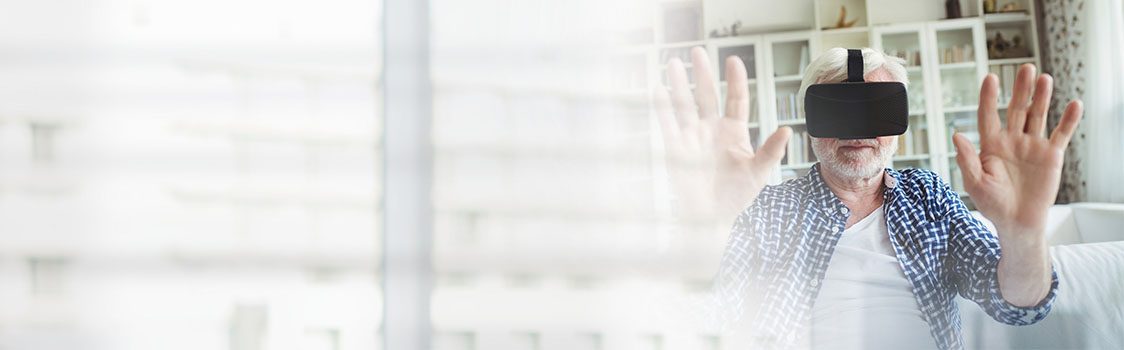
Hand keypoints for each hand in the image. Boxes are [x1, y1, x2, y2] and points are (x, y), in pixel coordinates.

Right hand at [653, 47, 790, 224]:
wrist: (711, 217)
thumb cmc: (736, 196)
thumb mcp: (758, 172)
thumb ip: (771, 151)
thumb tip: (787, 130)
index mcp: (734, 132)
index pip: (736, 99)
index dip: (735, 80)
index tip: (733, 61)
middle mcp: (711, 130)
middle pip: (707, 95)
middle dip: (702, 73)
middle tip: (697, 52)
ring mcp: (693, 137)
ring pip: (685, 104)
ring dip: (679, 84)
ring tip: (673, 62)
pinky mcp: (676, 149)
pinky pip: (668, 124)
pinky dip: (662, 107)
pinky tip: (658, 90)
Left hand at [953, 64, 1082, 237]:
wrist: (1017, 223)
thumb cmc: (993, 204)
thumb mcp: (975, 182)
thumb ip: (967, 159)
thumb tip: (956, 135)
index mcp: (991, 145)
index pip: (988, 115)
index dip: (989, 97)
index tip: (990, 78)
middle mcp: (1012, 141)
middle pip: (1016, 109)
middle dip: (1020, 89)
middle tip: (1025, 68)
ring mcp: (1032, 146)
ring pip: (1037, 116)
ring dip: (1042, 97)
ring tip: (1044, 78)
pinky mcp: (1051, 156)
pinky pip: (1061, 134)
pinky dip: (1068, 120)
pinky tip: (1073, 104)